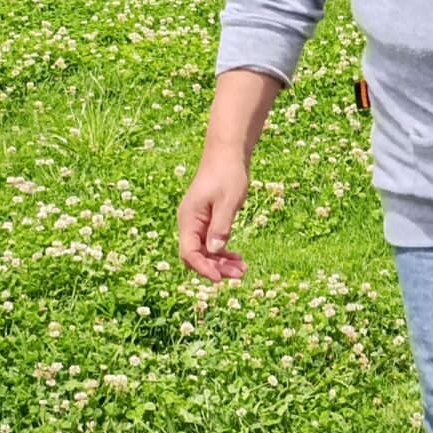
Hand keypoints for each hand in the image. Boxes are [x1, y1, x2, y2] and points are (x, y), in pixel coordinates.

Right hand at [178, 149, 250, 282]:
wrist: (227, 154)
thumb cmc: (227, 175)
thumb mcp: (228, 202)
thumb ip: (221, 227)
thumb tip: (214, 251)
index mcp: (189, 219)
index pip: (189, 253)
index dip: (203, 268)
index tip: (221, 279)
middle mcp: (189, 223)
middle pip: (197, 255)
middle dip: (217, 267)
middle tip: (240, 275)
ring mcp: (197, 222)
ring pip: (205, 251)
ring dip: (222, 262)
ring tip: (243, 270)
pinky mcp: (207, 220)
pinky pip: (211, 242)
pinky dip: (223, 251)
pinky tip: (237, 258)